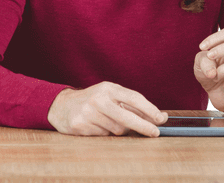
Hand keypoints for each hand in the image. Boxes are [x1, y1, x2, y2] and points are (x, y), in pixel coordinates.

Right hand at [47, 82, 167, 136]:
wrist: (62, 105)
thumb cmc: (93, 101)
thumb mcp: (110, 95)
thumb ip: (132, 105)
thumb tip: (159, 117)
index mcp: (108, 88)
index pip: (134, 98)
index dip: (149, 109)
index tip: (160, 118)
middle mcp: (98, 98)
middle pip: (127, 117)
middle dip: (144, 126)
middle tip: (155, 133)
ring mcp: (88, 112)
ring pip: (116, 129)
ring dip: (119, 130)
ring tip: (109, 122)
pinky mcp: (80, 125)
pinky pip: (103, 135)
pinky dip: (105, 133)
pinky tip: (97, 126)